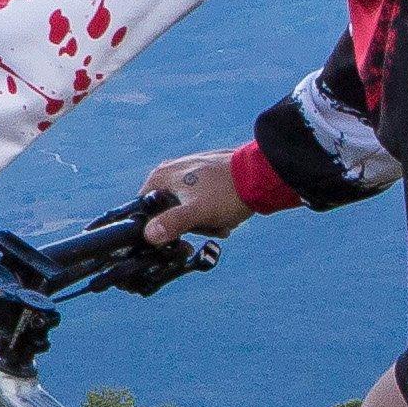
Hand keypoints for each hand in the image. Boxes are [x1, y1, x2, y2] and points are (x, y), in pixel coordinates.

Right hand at [135, 147, 255, 240]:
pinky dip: (213, 212)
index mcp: (161, 176)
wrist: (262, 176)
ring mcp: (190, 172)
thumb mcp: (197, 212)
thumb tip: (149, 235)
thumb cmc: (227, 192)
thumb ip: (171, 223)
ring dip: (204, 222)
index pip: (145, 209)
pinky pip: (202, 202)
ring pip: (188, 208)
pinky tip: (226, 216)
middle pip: (168, 211)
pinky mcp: (206, 176)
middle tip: (207, 226)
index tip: (177, 235)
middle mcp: (172, 171)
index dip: (159, 227)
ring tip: (221, 222)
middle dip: (189, 225)